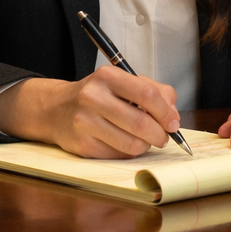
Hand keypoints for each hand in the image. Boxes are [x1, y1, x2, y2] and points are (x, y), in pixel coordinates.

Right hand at [0, 66, 180, 158]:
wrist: (57, 109)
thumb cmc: (100, 95)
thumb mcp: (125, 82)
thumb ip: (155, 92)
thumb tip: (173, 116)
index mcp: (108, 76)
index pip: (147, 95)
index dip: (165, 112)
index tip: (173, 122)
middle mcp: (93, 97)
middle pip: (141, 122)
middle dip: (160, 134)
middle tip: (164, 137)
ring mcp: (85, 122)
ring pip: (132, 143)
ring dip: (146, 145)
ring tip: (146, 139)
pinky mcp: (82, 145)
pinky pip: (118, 155)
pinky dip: (130, 152)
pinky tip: (126, 143)